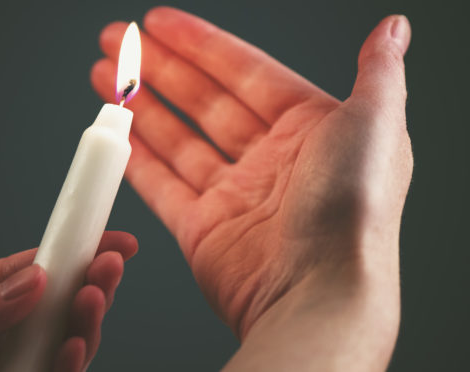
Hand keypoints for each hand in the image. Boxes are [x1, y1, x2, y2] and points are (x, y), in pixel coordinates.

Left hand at [0, 231, 137, 371]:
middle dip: (86, 287)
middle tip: (107, 266)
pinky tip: (70, 347)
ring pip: (54, 352)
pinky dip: (61, 368)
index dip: (69, 253)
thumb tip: (29, 282)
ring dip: (82, 327)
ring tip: (92, 299)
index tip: (105, 236)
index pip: (25, 275)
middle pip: (51, 313)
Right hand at [92, 6, 410, 341]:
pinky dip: (136, 160)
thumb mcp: (375, 125)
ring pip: (177, 139)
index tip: (159, 23)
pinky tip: (115, 132)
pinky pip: (161, 185)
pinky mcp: (202, 228)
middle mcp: (270, 160)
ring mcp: (233, 195)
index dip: (200, 45)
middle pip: (203, 102)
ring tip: (107, 77)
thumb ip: (377, 73)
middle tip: (119, 42)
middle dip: (159, 68)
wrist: (319, 291)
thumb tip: (394, 29)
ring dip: (141, 107)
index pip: (244, 73)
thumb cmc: (353, 212)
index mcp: (309, 129)